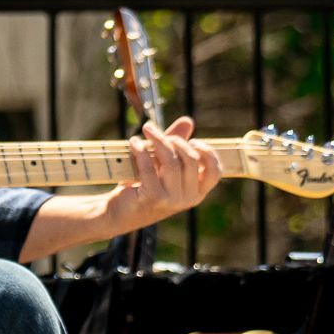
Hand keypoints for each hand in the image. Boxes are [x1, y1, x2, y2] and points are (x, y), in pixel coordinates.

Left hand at [104, 117, 222, 229]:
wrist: (119, 212)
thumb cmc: (144, 186)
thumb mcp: (163, 166)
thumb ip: (176, 145)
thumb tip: (188, 121)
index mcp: (197, 192)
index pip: (215, 172)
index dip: (208, 153)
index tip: (193, 140)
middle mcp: (189, 199)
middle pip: (190, 160)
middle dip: (174, 140)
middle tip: (155, 131)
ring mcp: (172, 200)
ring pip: (171, 162)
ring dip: (157, 140)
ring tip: (146, 130)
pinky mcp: (153, 197)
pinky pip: (149, 167)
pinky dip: (140, 150)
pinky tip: (133, 142)